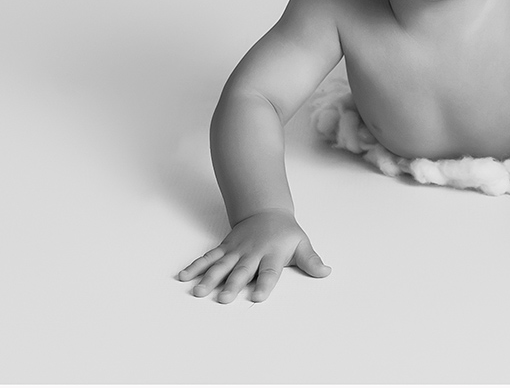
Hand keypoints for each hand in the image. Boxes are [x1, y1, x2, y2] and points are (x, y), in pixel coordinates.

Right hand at [177, 209, 330, 302]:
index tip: (259, 297)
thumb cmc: (285, 233)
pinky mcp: (224, 248)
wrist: (266, 211)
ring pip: (221, 265)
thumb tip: (326, 272)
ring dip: (209, 278)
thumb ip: (311, 261)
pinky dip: (195, 266)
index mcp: (272, 254)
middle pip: (242, 271)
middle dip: (232, 284)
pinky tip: (183, 277)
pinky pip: (208, 258)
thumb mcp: (302, 244)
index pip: (270, 272)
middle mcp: (252, 254)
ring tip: (198, 291)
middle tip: (223, 298)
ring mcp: (236, 251)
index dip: (265, 284)